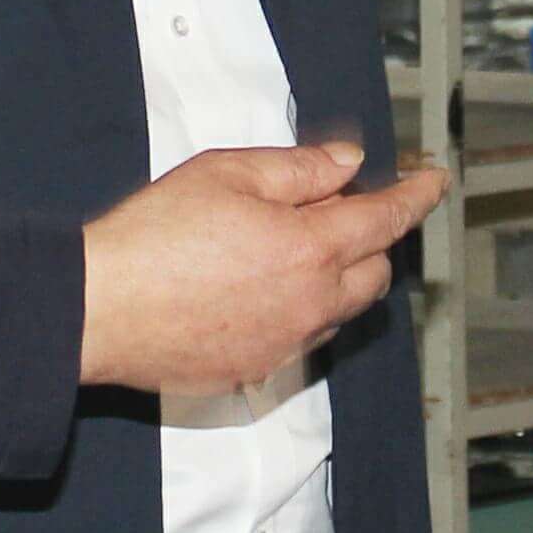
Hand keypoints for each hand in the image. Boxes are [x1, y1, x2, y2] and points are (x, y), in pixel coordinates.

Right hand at [78, 141, 447, 388]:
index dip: (417, 196)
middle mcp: (310, 304)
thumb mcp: (229, 173)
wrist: (100, 308)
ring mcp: (285, 343)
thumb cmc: (153, 237)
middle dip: (372, 240)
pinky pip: (299, 339)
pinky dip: (298, 311)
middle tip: (340, 210)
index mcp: (311, 248)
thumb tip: (346, 163)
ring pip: (338, 311)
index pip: (387, 219)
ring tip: (286, 250)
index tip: (433, 183)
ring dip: (334, 279)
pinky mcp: (255, 369)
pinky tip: (255, 291)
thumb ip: (300, 169)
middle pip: (375, 273)